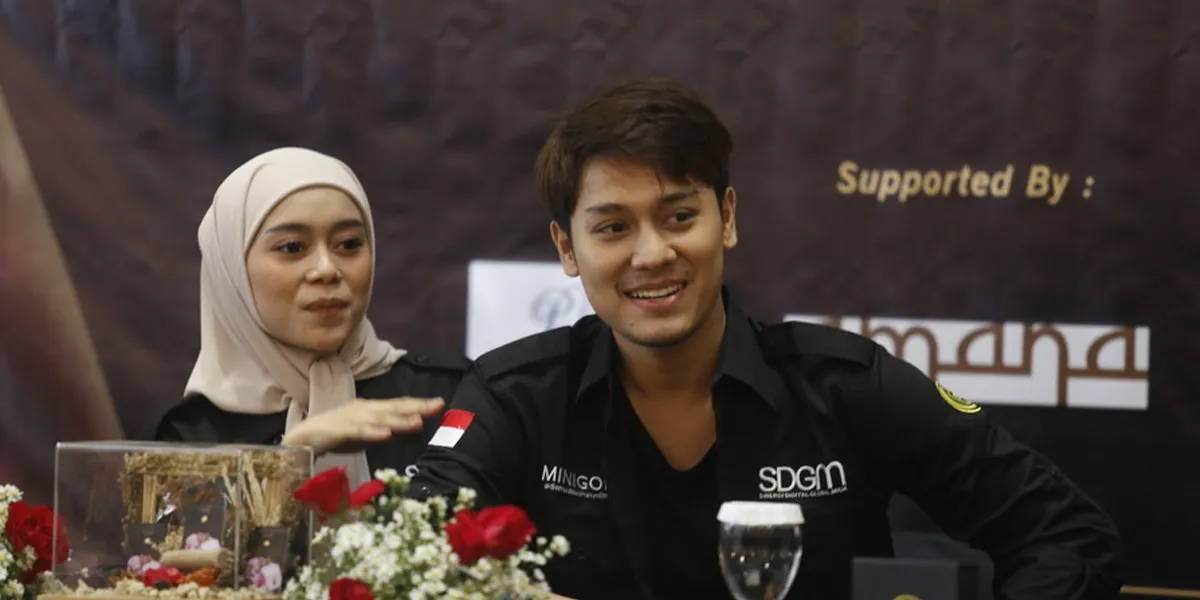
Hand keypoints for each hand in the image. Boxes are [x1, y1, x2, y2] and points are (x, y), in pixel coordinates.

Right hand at [281, 397, 444, 454]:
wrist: (302, 437)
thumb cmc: (337, 434)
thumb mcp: (368, 432)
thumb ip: (389, 428)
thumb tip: (415, 425)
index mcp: (371, 408)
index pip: (399, 405)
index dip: (419, 403)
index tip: (440, 403)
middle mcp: (364, 410)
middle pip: (394, 408)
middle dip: (416, 406)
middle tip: (438, 405)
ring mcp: (352, 419)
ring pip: (380, 419)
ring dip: (399, 420)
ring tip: (418, 421)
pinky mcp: (340, 430)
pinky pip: (358, 432)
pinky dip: (372, 433)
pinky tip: (385, 434)